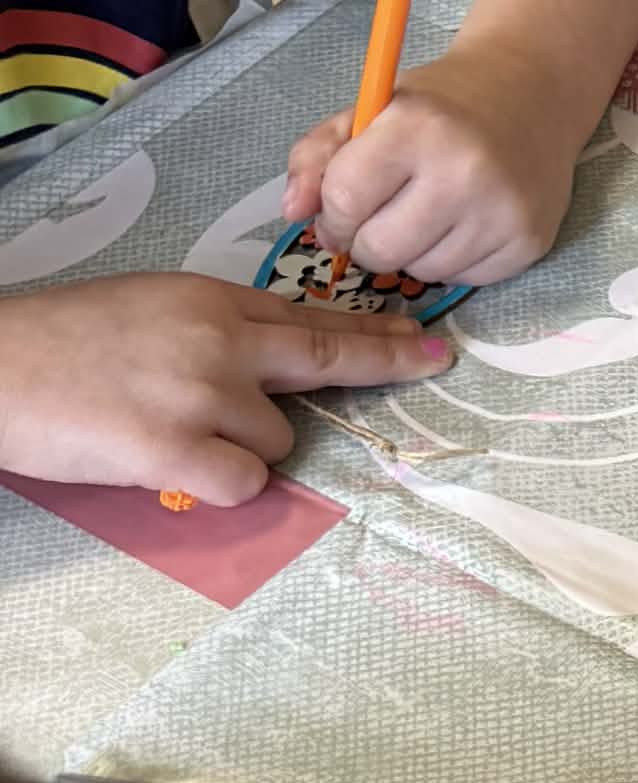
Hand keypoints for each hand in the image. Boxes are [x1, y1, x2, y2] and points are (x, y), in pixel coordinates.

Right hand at [0, 270, 450, 501]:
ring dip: (242, 447)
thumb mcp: (148, 308)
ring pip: (277, 439)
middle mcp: (218, 340)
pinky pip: (247, 482)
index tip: (423, 339)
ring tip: (169, 428)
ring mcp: (203, 394)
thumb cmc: (61, 343)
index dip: (370, 333)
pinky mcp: (177, 450)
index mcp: (208, 299)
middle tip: (430, 362)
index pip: (308, 316)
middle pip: (326, 356)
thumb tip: (271, 362)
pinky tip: (168, 462)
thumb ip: (215, 330)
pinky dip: (219, 483)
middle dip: (383, 362)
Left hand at [285, 43, 577, 286]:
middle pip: (380, 249)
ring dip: (412, 252)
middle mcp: (464, 172)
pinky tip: (463, 224)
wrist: (532, 92)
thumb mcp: (370, 110)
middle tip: (382, 217)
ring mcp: (502, 211)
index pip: (345, 200)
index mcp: (416, 128)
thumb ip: (316, 156)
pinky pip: (466, 279)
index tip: (344, 209)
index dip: (333, 214)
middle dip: (367, 240)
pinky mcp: (530, 241)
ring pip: (422, 271)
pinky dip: (454, 260)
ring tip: (427, 215)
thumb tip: (292, 214)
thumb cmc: (441, 103)